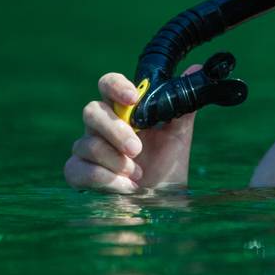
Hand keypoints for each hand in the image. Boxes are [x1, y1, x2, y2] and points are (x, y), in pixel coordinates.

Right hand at [64, 65, 199, 192]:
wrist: (162, 204)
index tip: (134, 98)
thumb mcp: (179, 136)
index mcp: (122, 111)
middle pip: (92, 111)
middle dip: (116, 130)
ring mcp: (86, 150)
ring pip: (87, 144)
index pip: (107, 85)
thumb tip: (196, 69)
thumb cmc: (167, 167)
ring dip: (116, 161)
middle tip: (137, 149)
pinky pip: (78, 169)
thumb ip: (183, 105)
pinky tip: (126, 187)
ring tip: (138, 175)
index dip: (116, 86)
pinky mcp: (78, 173)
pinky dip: (106, 180)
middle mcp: (100, 127)